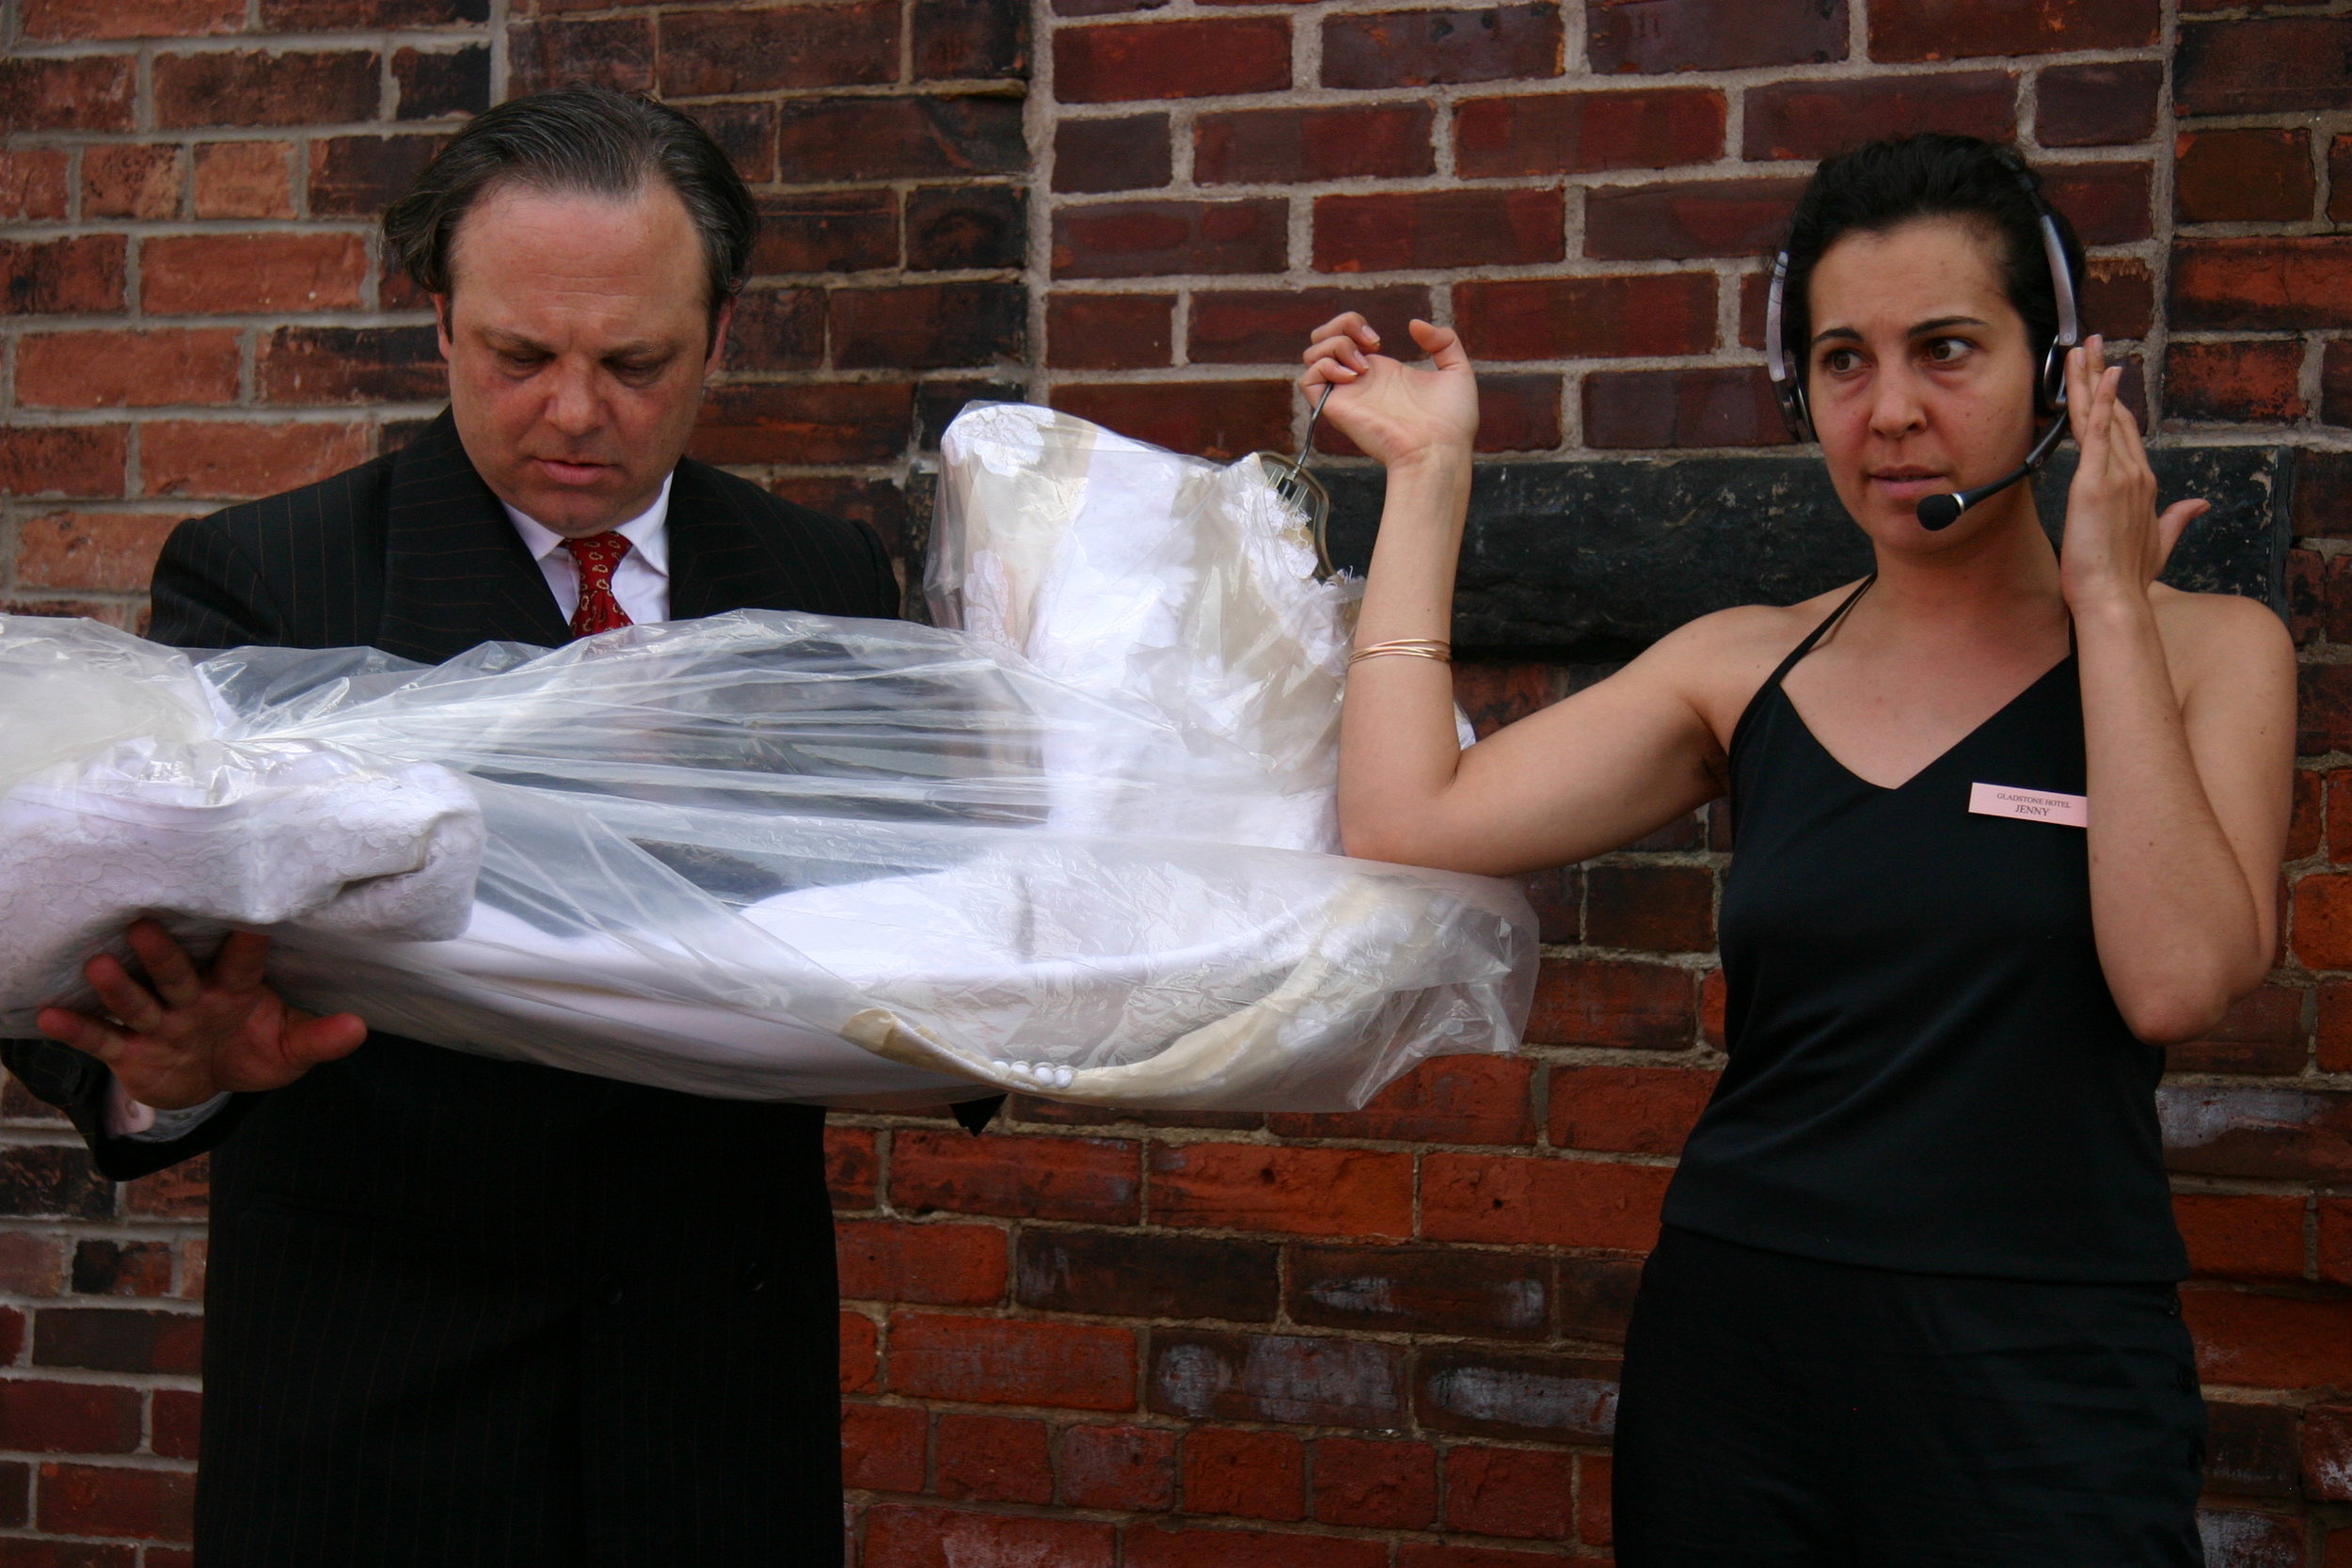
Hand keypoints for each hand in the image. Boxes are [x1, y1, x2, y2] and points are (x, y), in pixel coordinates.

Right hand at [35, 920, 365, 1110]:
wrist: (211, 1080)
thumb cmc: (253, 1048)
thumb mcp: (291, 1050)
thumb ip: (319, 1038)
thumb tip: (359, 1028)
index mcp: (236, 989)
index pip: (243, 963)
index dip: (249, 942)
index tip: (255, 917)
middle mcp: (192, 998)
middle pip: (177, 972)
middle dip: (163, 954)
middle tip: (147, 925)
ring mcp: (158, 1022)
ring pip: (136, 1000)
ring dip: (117, 985)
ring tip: (98, 965)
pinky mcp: (129, 1051)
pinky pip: (102, 1039)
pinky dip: (77, 1029)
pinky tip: (49, 1016)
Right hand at [1299, 314, 1479, 471]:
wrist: (1439, 449)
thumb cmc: (1451, 422)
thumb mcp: (1457, 370)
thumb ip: (1443, 341)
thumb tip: (1414, 324)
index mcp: (1380, 373)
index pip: (1346, 338)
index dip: (1354, 325)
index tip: (1379, 341)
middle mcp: (1358, 382)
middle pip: (1322, 341)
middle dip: (1339, 326)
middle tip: (1370, 344)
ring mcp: (1345, 394)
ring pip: (1310, 355)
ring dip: (1335, 345)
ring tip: (1364, 366)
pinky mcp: (1335, 407)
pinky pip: (1308, 380)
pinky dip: (1325, 366)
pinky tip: (1354, 376)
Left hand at [2058, 334, 2209, 612]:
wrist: (2113, 598)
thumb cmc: (2127, 578)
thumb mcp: (2158, 543)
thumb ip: (2177, 519)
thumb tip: (2199, 505)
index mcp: (2142, 484)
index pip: (2126, 432)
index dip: (2114, 400)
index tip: (2106, 374)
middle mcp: (2133, 473)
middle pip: (2116, 413)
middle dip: (2101, 376)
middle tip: (2091, 344)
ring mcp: (2117, 475)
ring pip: (2102, 415)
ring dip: (2091, 378)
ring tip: (2083, 348)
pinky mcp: (2097, 482)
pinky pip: (2098, 433)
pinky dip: (2098, 402)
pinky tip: (2099, 376)